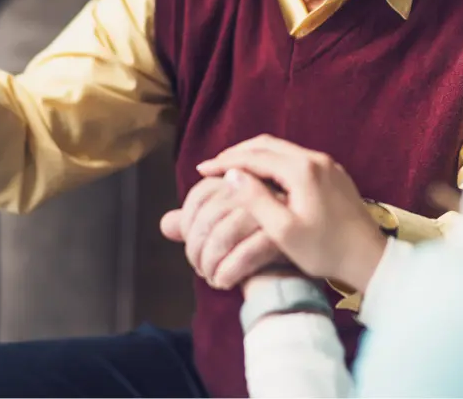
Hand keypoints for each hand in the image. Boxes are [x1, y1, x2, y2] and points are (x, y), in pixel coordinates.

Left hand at [160, 176, 284, 289]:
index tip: (191, 247)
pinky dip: (228, 272)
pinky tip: (223, 282)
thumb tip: (166, 225)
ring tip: (211, 277)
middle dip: (197, 249)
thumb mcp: (224, 231)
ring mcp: (270, 209)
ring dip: (210, 263)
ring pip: (224, 234)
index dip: (188, 224)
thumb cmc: (256, 247)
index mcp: (239, 180)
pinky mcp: (282, 235)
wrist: (295, 270)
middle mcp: (254, 188)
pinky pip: (245, 253)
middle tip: (199, 269)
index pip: (199, 196)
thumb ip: (195, 225)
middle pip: (209, 216)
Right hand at [197, 135, 387, 293]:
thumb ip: (256, 200)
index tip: (202, 170)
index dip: (225, 162)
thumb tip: (232, 176)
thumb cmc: (325, 251)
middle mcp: (314, 159)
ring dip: (254, 156)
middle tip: (212, 167)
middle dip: (237, 153)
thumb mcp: (284, 231)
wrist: (369, 258)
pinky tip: (262, 178)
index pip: (254, 156)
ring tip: (232, 170)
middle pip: (266, 145)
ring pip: (281, 150)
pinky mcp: (333, 173)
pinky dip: (271, 162)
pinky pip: (294, 158)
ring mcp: (326, 164)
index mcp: (301, 170)